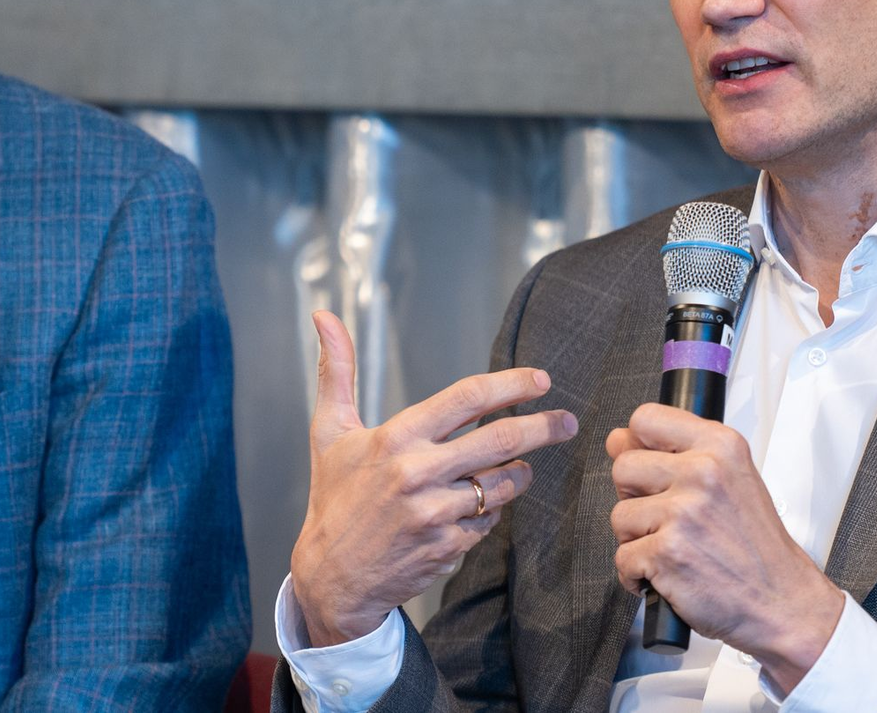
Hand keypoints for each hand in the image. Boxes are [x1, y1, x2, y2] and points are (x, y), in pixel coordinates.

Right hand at [290, 310, 577, 646]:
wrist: (331, 575)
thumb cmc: (333, 494)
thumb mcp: (329, 429)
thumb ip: (336, 369)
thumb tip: (324, 316)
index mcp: (395, 437)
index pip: (466, 398)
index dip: (510, 385)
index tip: (539, 380)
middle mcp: (419, 473)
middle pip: (500, 440)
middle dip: (542, 427)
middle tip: (567, 421)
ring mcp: (437, 514)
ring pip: (502, 484)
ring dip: (519, 471)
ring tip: (521, 463)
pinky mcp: (449, 547)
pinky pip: (489, 521)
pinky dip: (491, 508)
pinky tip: (478, 503)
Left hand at [607, 404, 844, 696]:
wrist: (787, 604)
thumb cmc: (758, 548)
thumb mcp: (729, 480)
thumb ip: (674, 453)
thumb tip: (617, 439)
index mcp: (720, 446)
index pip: (645, 419)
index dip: (636, 445)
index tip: (649, 467)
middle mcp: (702, 472)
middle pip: (624, 467)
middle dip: (635, 498)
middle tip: (668, 520)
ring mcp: (684, 512)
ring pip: (620, 515)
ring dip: (638, 540)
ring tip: (675, 550)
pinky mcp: (668, 551)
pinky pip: (623, 557)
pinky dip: (637, 574)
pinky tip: (668, 575)